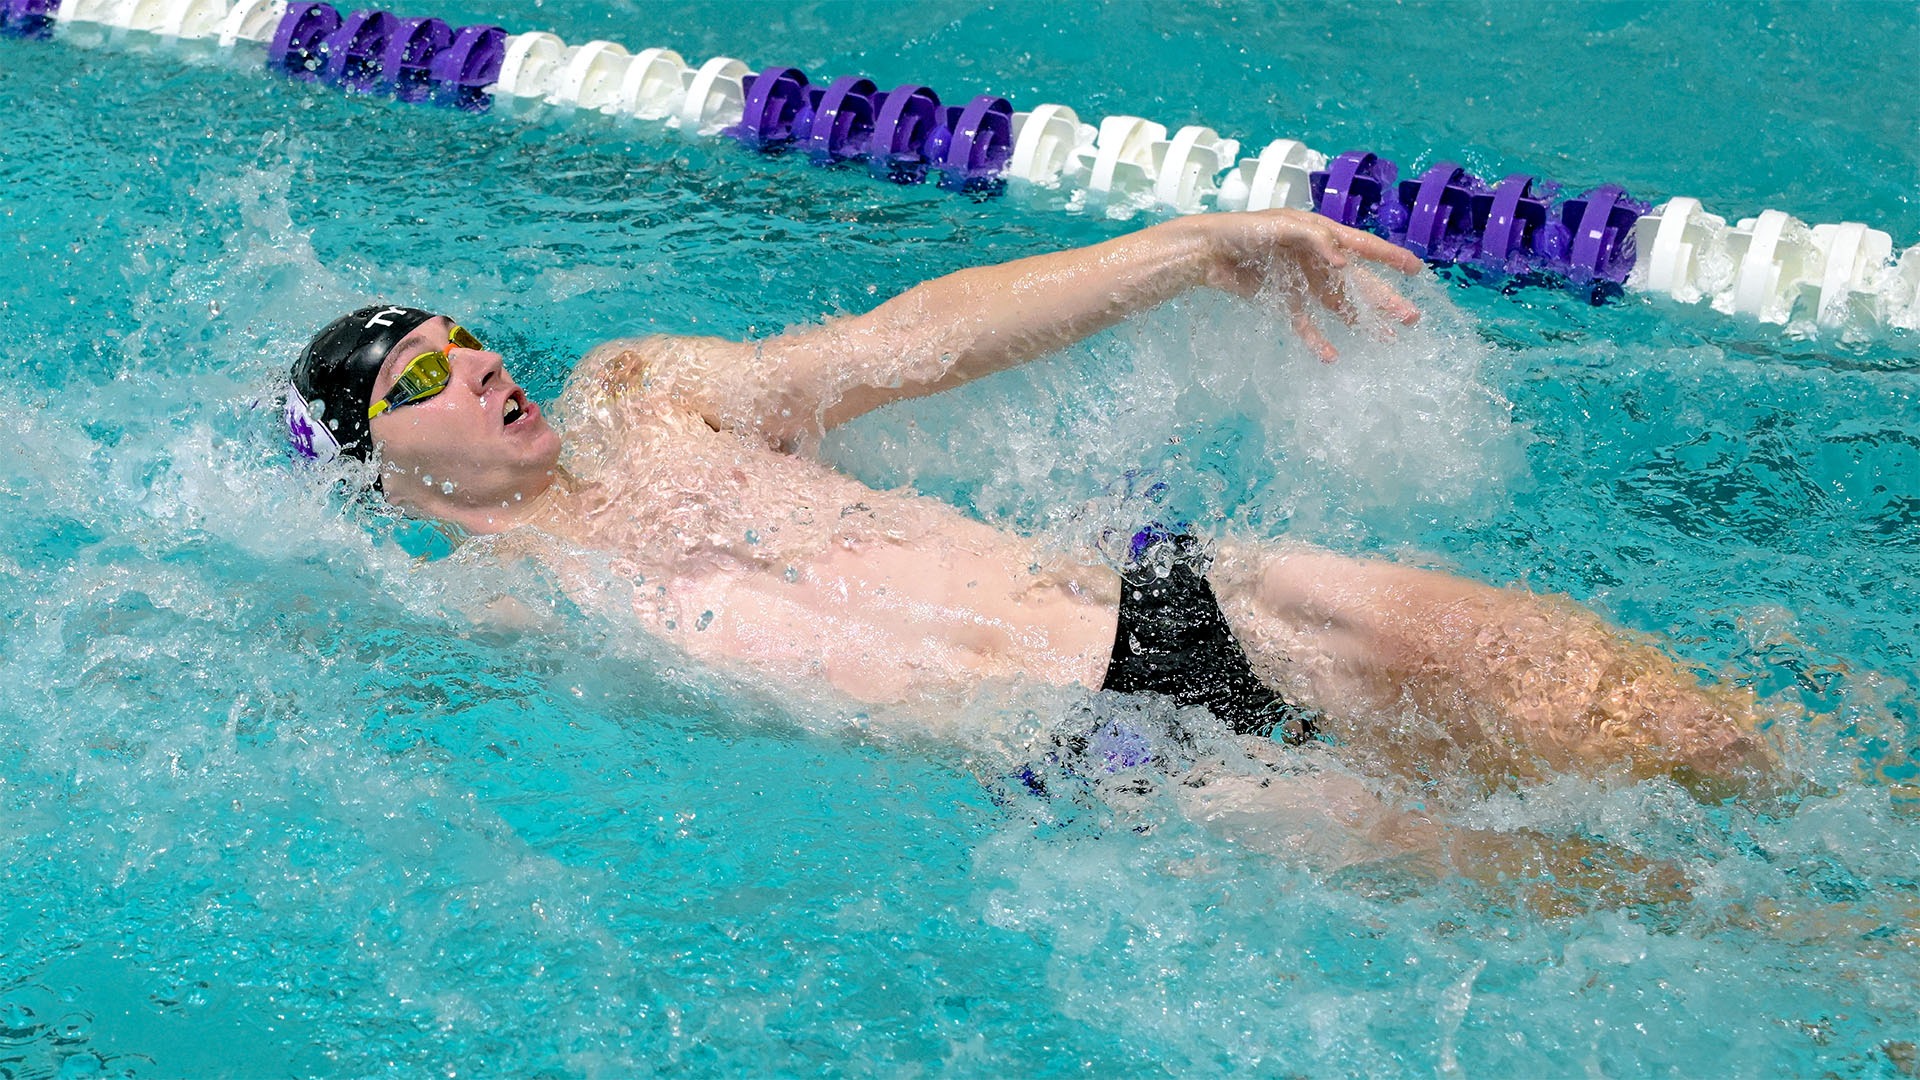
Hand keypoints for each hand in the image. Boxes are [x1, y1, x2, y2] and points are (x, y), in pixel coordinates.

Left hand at [1188, 209, 1424, 360]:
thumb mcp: (1282, 227)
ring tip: (1386, 338)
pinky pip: (1303, 322)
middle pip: (1356, 281)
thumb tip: (1345, 262)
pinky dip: (1316, 339)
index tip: (1417, 270)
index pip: (1362, 246)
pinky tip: (1331, 356)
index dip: (1389, 257)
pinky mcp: (1279, 300)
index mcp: (1319, 233)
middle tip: (1411, 318)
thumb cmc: (1242, 231)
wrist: (1205, 252)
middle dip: (1383, 299)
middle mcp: (1314, 257)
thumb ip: (1316, 240)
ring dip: (1359, 321)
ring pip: (1337, 304)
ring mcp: (1298, 280)